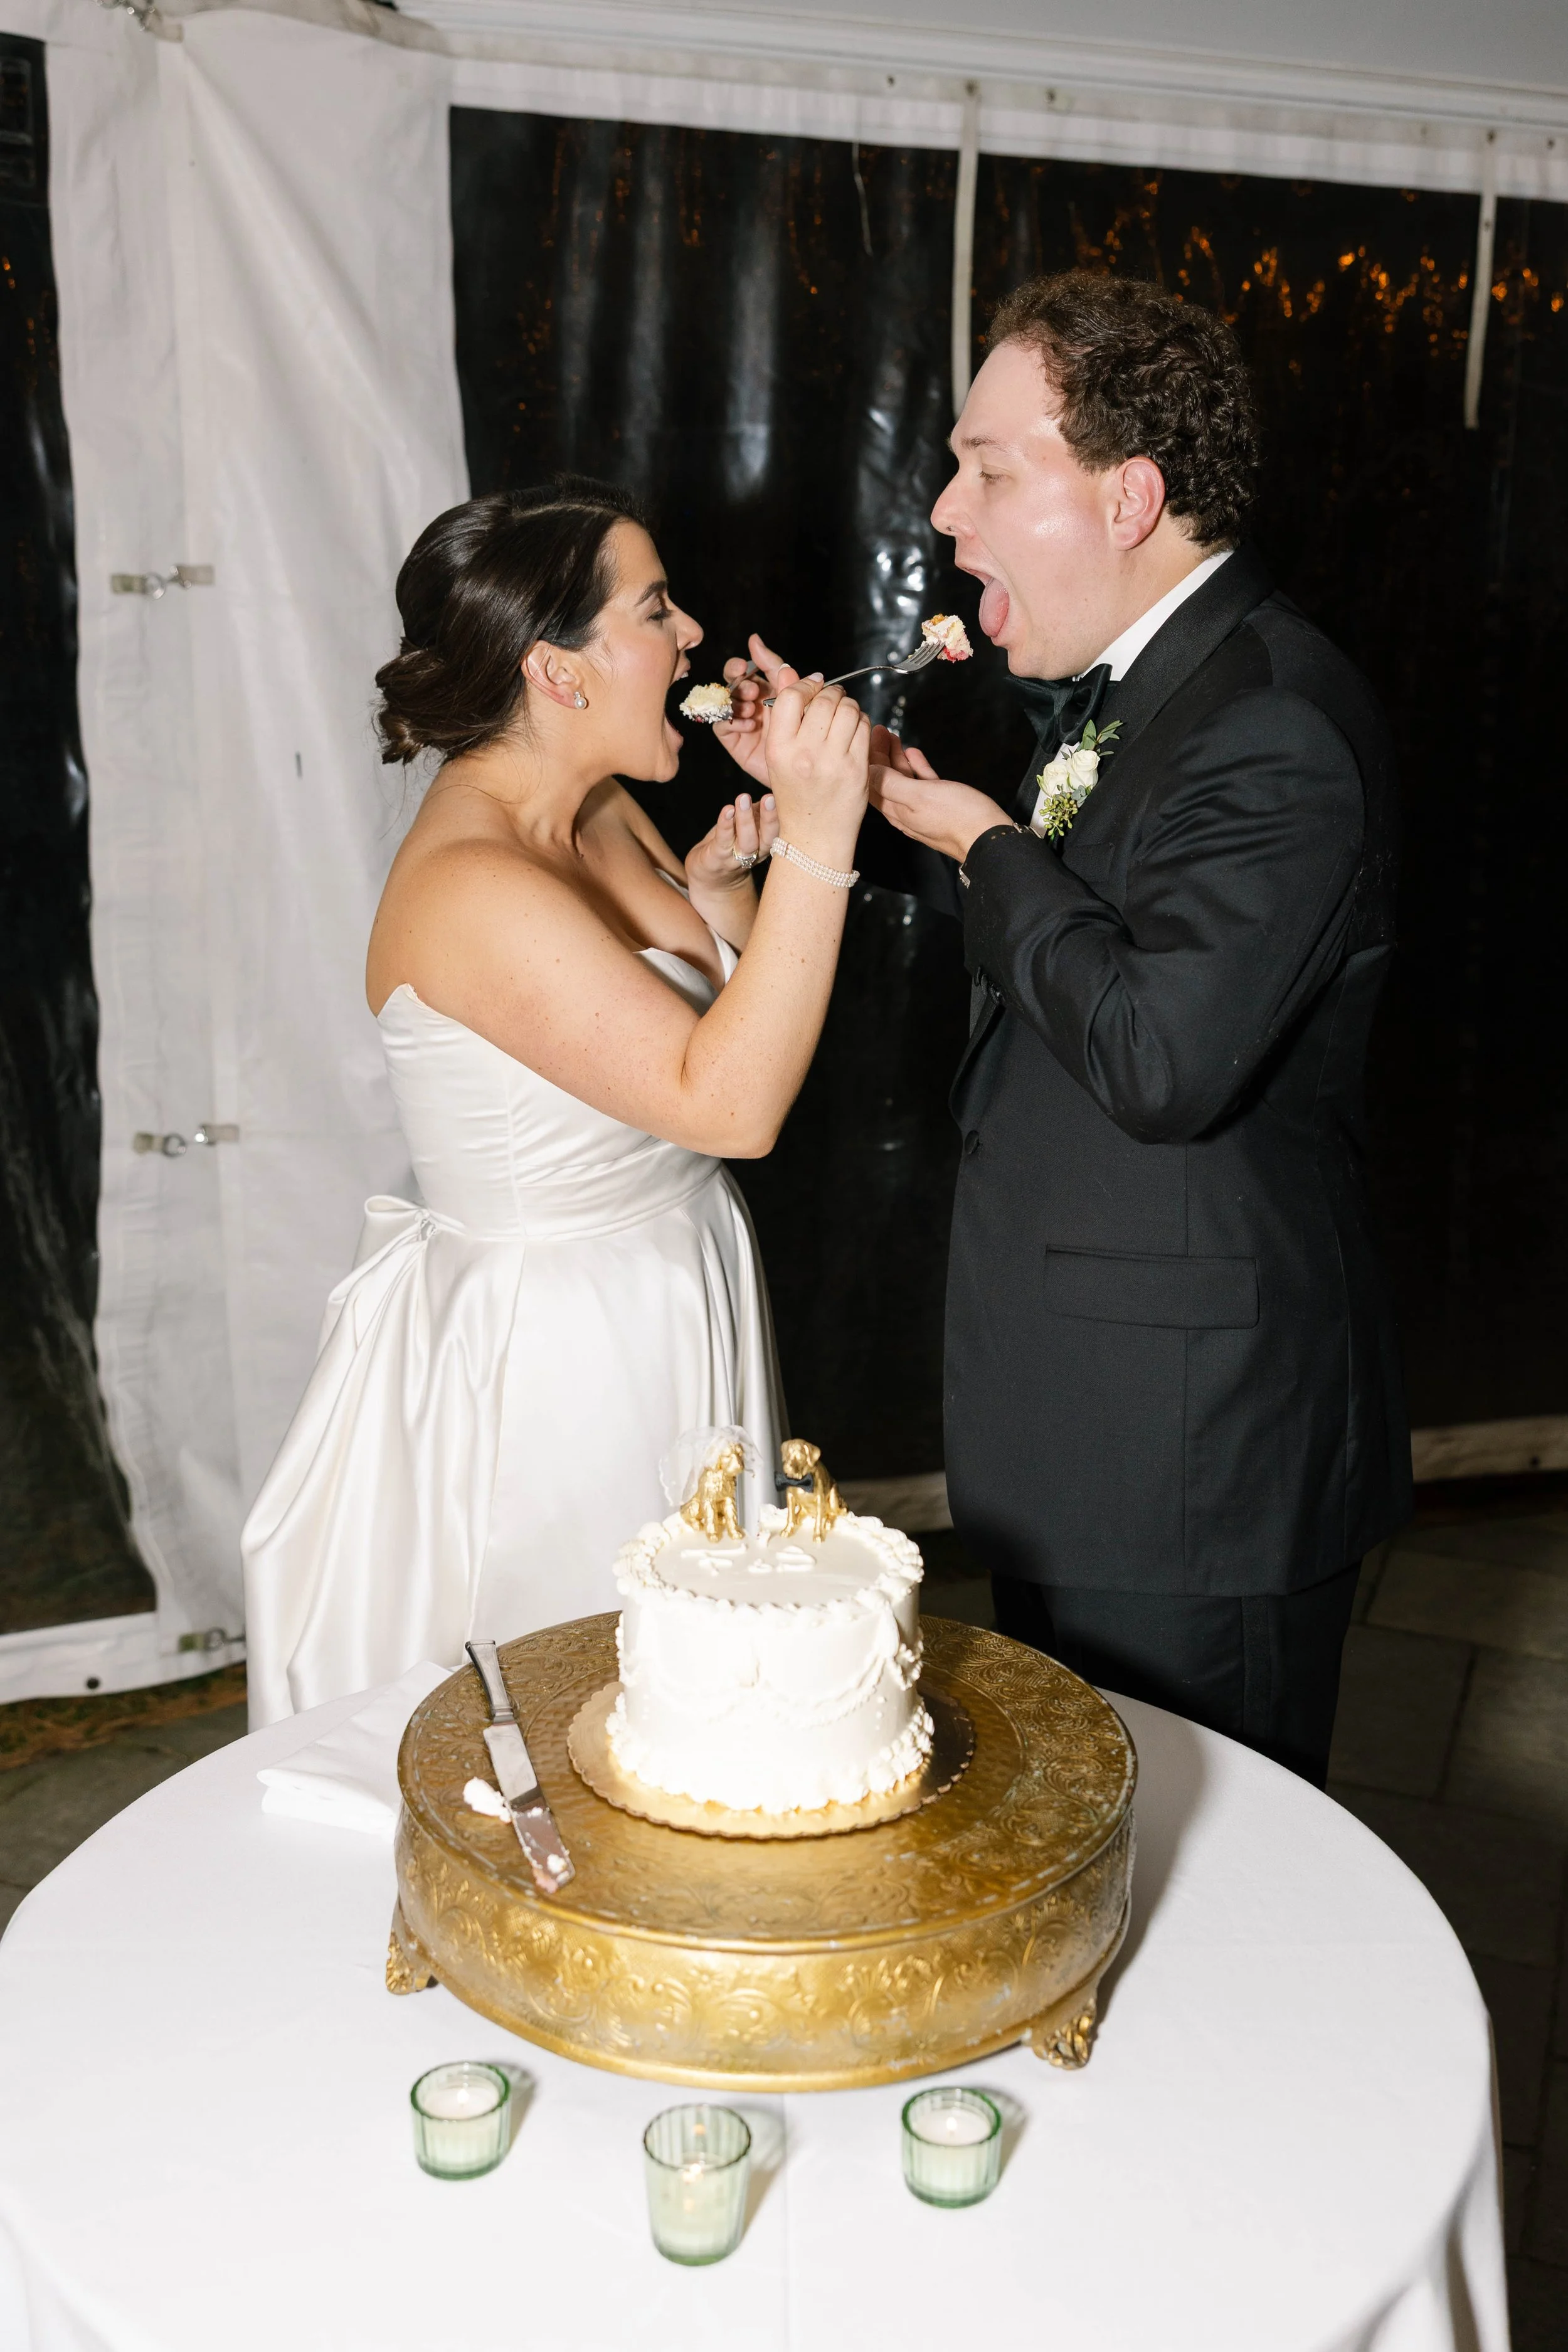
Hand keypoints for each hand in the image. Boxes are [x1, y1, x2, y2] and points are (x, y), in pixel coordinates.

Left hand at [685, 791, 779, 898]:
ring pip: (746, 841)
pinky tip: (727, 810)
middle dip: (770, 818)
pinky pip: (723, 841)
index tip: (788, 797)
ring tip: (743, 798)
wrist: (709, 875)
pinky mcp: (717, 858)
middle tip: (769, 797)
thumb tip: (773, 789)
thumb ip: (759, 813)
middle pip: (768, 839)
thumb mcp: (750, 828)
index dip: (783, 816)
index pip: (780, 832)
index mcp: (766, 845)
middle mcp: (755, 854)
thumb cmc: (731, 845)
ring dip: (746, 819)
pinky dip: (725, 824)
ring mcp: (736, 858)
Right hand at [713, 635, 793, 791]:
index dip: (738, 665)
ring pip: (725, 701)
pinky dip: (734, 722)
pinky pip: (722, 725)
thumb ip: (774, 669)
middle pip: (730, 683)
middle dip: (738, 683)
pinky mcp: (733, 738)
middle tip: (752, 690)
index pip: (744, 669)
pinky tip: (750, 725)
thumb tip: (755, 640)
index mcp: (762, 687)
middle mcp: (748, 700)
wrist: (803, 767)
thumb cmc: (801, 732)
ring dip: (737, 701)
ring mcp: (739, 718)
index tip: (743, 666)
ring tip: (752, 708)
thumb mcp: (790, 695)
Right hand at [766, 678, 868, 866]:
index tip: (813, 688)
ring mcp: (833, 762)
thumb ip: (783, 717)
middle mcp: (805, 754)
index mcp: (779, 749)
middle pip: (824, 699)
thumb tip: (792, 673)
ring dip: (848, 705)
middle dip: (831, 693)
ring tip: (843, 715)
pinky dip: (861, 722)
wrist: (814, 835)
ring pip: (848, 709)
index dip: (805, 685)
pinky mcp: (857, 768)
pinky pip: (864, 727)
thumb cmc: (795, 794)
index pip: (791, 696)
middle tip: (832, 699)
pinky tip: (853, 732)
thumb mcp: (777, 757)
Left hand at [869, 727, 1010, 864]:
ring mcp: (922, 808)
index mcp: (896, 810)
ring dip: (897, 758)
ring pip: (903, 780)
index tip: (865, 737)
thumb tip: (868, 771)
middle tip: (879, 731)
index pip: (872, 782)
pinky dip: (916, 767)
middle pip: (885, 779)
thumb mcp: (919, 796)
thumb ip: (891, 784)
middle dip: (880, 754)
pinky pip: (922, 783)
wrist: (988, 837)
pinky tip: (915, 755)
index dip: (867, 758)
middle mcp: (905, 812)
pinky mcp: (939, 805)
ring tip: (893, 737)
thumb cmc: (958, 818)